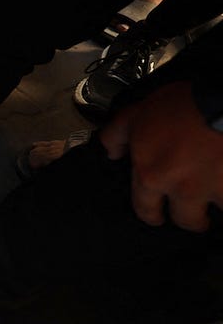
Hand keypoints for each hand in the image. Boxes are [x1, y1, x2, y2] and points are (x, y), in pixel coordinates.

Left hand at [101, 81, 222, 231]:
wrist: (221, 103)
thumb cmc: (180, 105)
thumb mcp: (136, 114)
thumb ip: (117, 136)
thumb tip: (111, 153)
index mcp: (152, 176)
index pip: (146, 210)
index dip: (152, 216)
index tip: (158, 217)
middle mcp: (183, 188)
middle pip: (186, 220)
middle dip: (191, 221)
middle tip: (197, 218)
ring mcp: (215, 188)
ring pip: (218, 211)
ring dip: (219, 206)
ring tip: (220, 201)